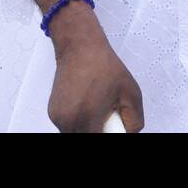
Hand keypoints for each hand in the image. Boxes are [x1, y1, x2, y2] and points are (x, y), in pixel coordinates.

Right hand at [46, 8, 143, 132]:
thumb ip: (134, 120)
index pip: (97, 141)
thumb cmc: (104, 66)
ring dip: (88, 128)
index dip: (109, 134)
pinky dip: (79, 121)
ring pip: (76, 134)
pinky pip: (69, 126)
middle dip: (99, 131)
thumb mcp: (131, 93)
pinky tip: (86, 103)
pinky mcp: (53, 112)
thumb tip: (128, 133)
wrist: (79, 46)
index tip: (114, 125)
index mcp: (87, 119)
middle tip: (107, 115)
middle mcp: (67, 122)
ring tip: (97, 107)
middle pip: (85, 138)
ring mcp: (57, 118)